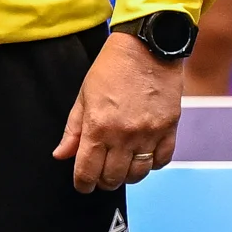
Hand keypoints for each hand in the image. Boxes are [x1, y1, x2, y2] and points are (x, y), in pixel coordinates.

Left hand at [55, 31, 185, 193]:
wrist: (148, 48)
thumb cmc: (112, 68)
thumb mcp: (84, 97)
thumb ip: (73, 130)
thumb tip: (62, 155)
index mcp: (98, 127)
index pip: (87, 171)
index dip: (83, 184)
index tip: (83, 184)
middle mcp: (123, 135)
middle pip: (112, 178)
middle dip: (104, 181)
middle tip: (102, 173)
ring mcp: (149, 133)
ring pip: (137, 174)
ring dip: (127, 176)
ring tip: (123, 166)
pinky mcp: (169, 128)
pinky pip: (162, 160)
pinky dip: (152, 164)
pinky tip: (144, 156)